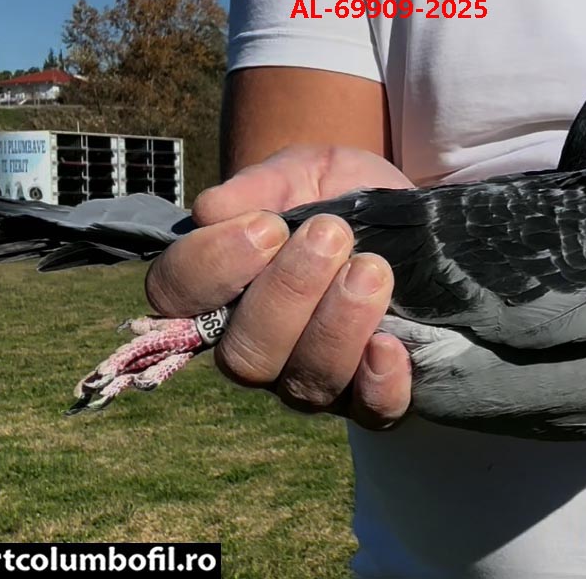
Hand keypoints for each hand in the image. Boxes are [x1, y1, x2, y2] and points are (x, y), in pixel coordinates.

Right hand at [144, 144, 414, 427]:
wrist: (409, 218)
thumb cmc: (340, 195)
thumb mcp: (304, 171)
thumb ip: (262, 185)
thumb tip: (210, 210)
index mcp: (220, 290)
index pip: (175, 297)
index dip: (211, 267)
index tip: (266, 226)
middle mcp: (256, 346)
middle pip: (243, 356)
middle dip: (287, 293)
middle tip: (331, 234)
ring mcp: (310, 378)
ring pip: (304, 385)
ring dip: (337, 324)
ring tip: (371, 268)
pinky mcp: (370, 393)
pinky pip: (369, 413)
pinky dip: (377, 384)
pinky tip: (388, 344)